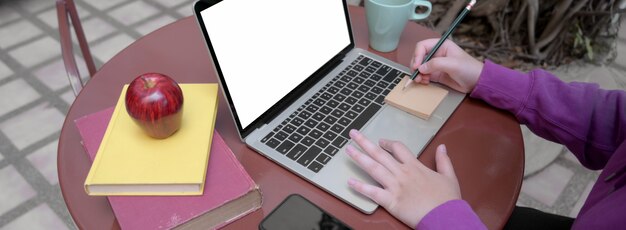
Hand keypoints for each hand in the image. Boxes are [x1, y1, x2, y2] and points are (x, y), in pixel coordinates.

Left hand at [346, 129, 460, 227]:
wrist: (446, 216)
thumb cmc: (448, 200)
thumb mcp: (449, 177)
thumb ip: (444, 161)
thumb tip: (442, 147)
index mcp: (415, 166)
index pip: (398, 148)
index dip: (387, 143)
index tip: (380, 141)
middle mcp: (402, 173)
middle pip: (380, 154)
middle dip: (365, 143)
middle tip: (353, 134)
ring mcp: (395, 186)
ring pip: (374, 168)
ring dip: (359, 158)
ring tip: (348, 150)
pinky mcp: (391, 201)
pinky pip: (372, 192)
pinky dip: (360, 187)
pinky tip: (350, 182)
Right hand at [410, 39, 482, 92]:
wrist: (477, 82)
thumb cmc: (469, 69)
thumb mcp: (452, 64)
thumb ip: (436, 64)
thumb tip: (421, 68)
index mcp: (441, 46)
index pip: (422, 46)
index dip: (417, 55)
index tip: (417, 66)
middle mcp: (437, 54)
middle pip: (419, 57)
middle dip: (415, 65)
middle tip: (416, 74)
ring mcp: (436, 64)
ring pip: (420, 67)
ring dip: (417, 73)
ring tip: (420, 80)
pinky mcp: (436, 74)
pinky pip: (424, 75)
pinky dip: (421, 79)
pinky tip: (424, 82)